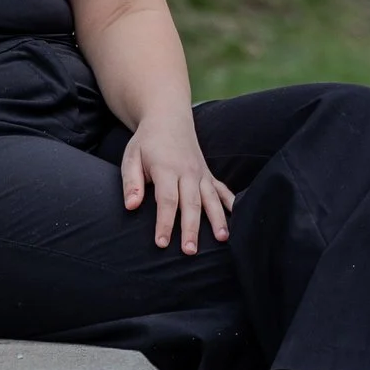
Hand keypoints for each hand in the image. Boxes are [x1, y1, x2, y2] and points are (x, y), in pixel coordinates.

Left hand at [120, 108, 234, 255]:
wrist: (168, 119)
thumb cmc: (146, 142)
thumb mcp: (131, 157)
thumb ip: (131, 181)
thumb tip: (131, 206)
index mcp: (166, 169)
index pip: (166, 200)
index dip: (165, 222)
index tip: (162, 243)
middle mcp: (187, 172)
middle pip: (191, 203)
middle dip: (191, 228)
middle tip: (190, 251)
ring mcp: (200, 173)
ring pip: (210, 199)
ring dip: (217, 219)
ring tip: (222, 238)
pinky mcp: (208, 174)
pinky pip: (221, 189)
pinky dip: (230, 202)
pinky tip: (237, 216)